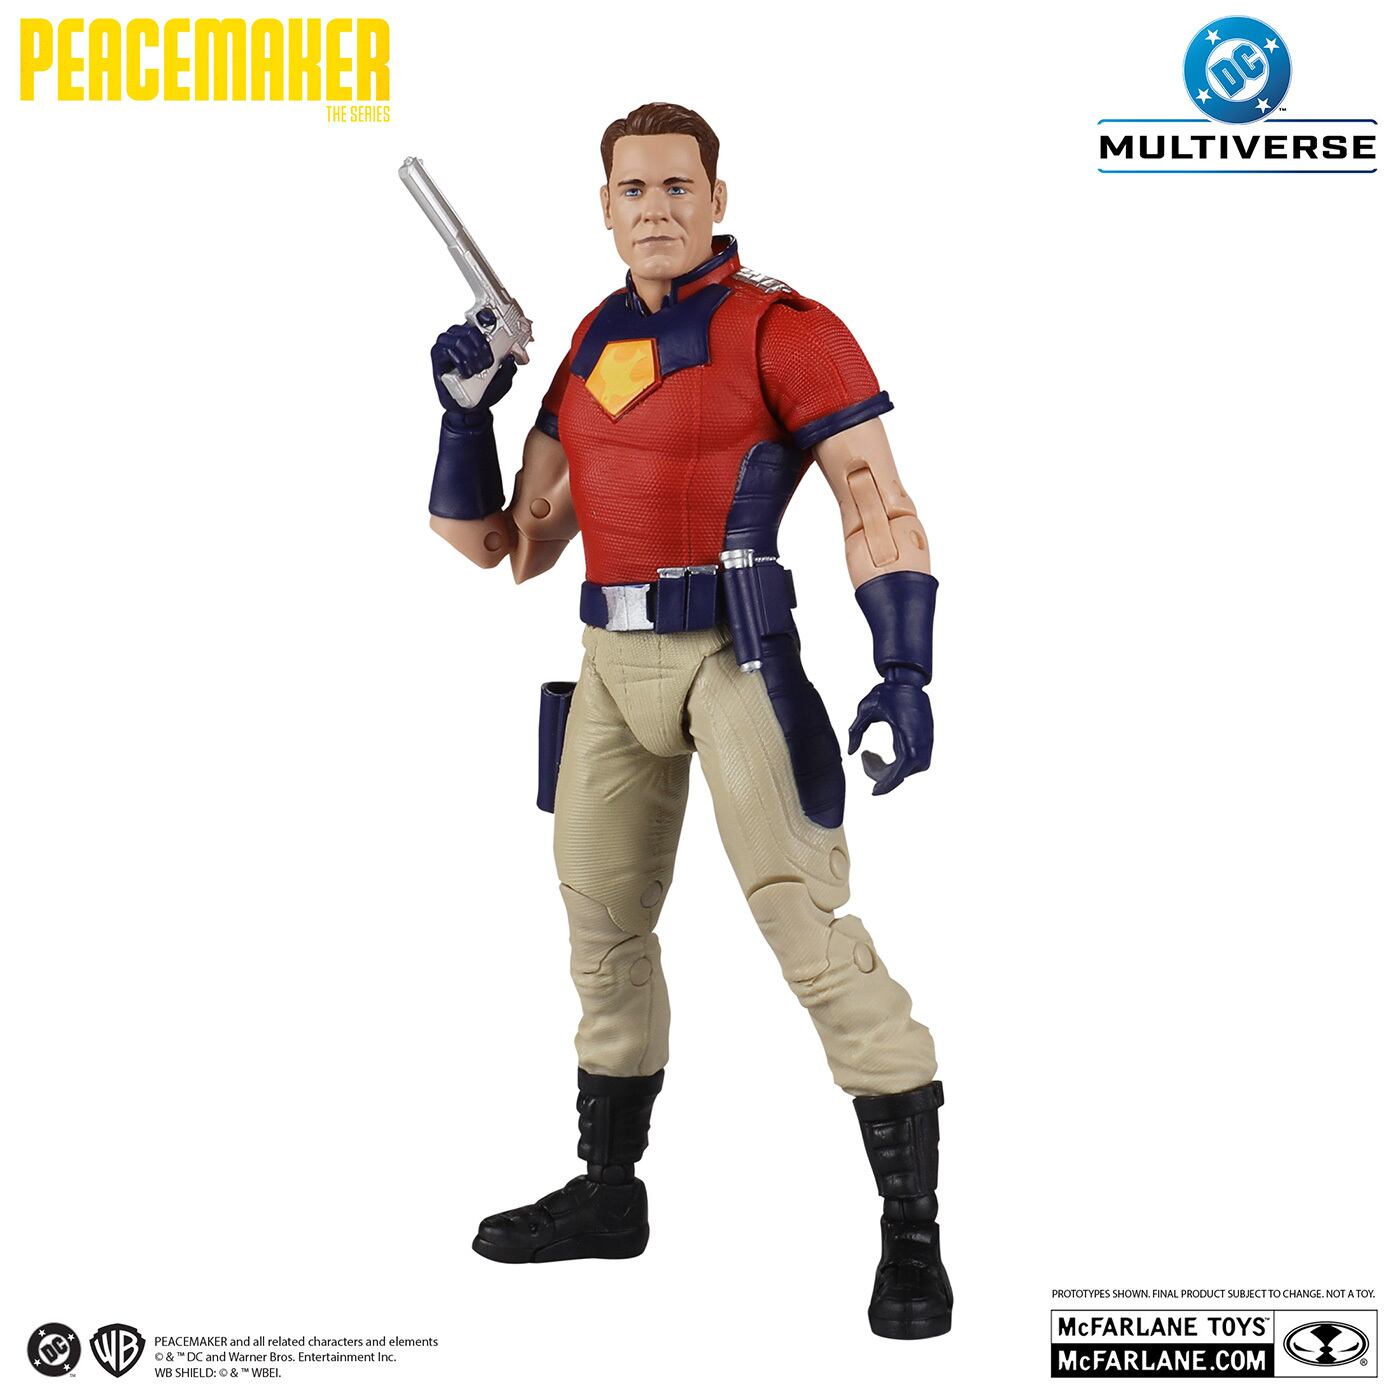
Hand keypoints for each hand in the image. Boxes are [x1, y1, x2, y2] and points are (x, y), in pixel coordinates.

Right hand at [431, 322, 516, 414]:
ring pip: (458, 339)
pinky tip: (466, 372)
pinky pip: (446, 349)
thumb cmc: (483, 391)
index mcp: (475, 339)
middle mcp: (460, 337)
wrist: (469, 408)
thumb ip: (509, 371)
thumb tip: (510, 358)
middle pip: (470, 330)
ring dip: (471, 355)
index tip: (493, 332)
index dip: (486, 321)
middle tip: (486, 365)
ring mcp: (447, 344)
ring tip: (476, 371)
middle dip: (481, 348)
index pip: (479, 321)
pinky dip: (459, 360)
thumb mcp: (502, 382)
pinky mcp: (437, 355)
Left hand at [847, 673, 932, 794]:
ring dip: (891, 770)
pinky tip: (882, 755)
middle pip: (903, 774)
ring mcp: (926, 741)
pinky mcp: (926, 738)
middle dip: (882, 775)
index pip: (901, 773)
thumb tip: (851, 752)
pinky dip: (898, 763)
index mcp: (909, 738)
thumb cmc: (887, 692)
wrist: (907, 678)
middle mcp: (921, 743)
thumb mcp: (865, 709)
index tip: (874, 792)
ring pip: (910, 769)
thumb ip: (856, 731)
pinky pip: (914, 760)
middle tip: (864, 761)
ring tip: (870, 757)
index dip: (887, 785)